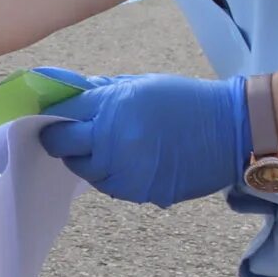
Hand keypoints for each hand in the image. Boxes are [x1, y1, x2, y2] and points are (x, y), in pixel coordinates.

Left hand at [33, 70, 248, 206]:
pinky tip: (123, 161)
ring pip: (83, 171)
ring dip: (84, 159)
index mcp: (112, 107)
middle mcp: (113, 142)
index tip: (47, 116)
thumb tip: (66, 95)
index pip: (60, 115)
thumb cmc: (185, 100)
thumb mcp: (139, 84)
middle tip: (67, 134)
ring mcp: (126, 171)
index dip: (50, 116)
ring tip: (102, 147)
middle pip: (62, 146)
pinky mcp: (140, 192)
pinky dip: (107, 175)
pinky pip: (108, 186)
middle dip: (59, 139)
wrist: (230, 130)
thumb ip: (100, 92)